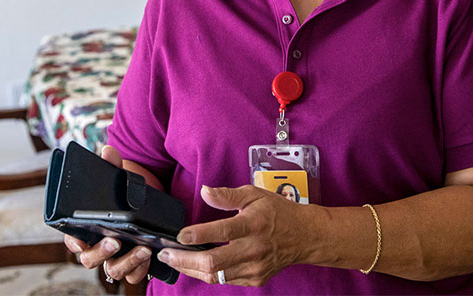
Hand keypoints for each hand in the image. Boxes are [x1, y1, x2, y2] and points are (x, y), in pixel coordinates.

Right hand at [63, 145, 151, 283]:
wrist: (148, 202)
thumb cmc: (123, 192)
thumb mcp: (119, 177)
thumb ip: (112, 164)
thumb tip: (108, 151)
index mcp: (87, 227)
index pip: (73, 240)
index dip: (74, 243)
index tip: (80, 241)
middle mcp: (98, 245)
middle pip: (90, 259)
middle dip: (101, 252)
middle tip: (115, 240)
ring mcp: (116, 256)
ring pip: (113, 270)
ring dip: (126, 262)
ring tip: (143, 248)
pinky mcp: (134, 263)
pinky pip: (133, 275)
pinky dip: (140, 269)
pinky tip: (150, 258)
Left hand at [157, 184, 314, 286]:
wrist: (305, 236)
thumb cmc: (278, 212)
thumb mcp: (255, 194)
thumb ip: (227, 195)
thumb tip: (204, 191)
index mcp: (254, 224)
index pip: (222, 231)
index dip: (198, 234)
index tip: (179, 235)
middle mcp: (254, 249)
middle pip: (214, 262)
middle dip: (185, 259)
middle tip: (167, 254)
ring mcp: (255, 267)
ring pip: (216, 276)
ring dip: (191, 269)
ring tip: (174, 260)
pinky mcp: (255, 279)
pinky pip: (226, 280)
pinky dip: (208, 274)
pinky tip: (195, 265)